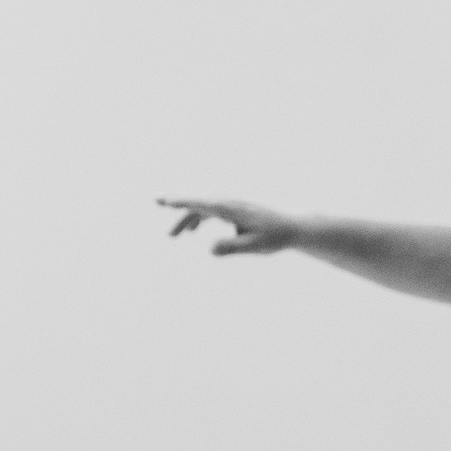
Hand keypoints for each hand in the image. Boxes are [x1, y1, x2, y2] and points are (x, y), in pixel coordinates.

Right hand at [159, 198, 303, 254]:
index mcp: (233, 209)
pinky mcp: (235, 210)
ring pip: (203, 207)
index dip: (183, 202)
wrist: (294, 227)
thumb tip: (210, 249)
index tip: (166, 201)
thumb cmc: (276, 237)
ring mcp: (232, 205)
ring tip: (172, 236)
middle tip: (156, 201)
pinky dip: (199, 218)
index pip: (203, 203)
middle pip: (199, 201)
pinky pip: (211, 211)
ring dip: (187, 218)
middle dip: (177, 203)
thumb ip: (232, 247)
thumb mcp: (255, 246)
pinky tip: (193, 232)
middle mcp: (230, 203)